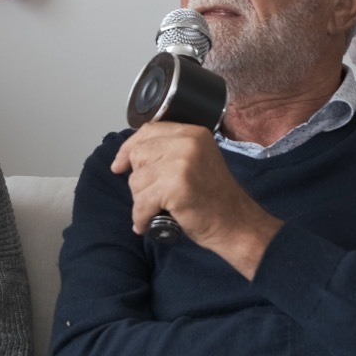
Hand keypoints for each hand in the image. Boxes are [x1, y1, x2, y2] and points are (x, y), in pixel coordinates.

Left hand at [110, 122, 280, 277]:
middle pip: (139, 156)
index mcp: (192, 133)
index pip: (148, 131)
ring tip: (158, 209)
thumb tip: (128, 155)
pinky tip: (148, 223)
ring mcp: (182, 164)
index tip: (119, 165)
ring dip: (141, 201)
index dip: (128, 149)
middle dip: (139, 180)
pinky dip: (141, 217)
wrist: (236, 224)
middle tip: (153, 196)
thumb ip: (168, 151)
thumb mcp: (196, 161)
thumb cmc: (214, 198)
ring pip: (137, 180)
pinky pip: (142, 202)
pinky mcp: (176, 187)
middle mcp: (187, 143)